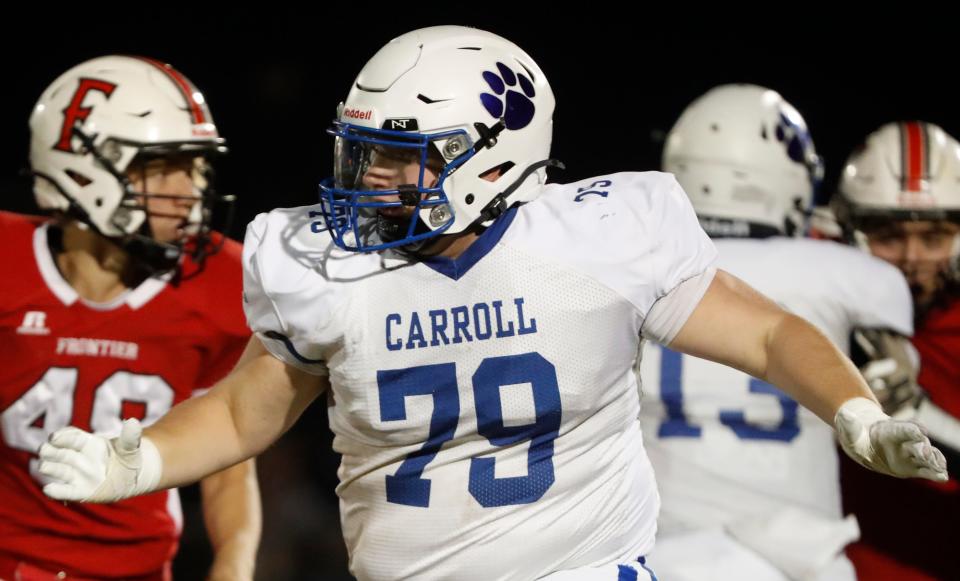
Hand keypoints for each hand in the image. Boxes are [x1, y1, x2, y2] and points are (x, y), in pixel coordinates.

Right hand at [38, 418, 161, 501]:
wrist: (132, 477)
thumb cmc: (128, 457)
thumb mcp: (131, 447)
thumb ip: (130, 437)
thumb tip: (134, 422)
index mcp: (89, 443)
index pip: (73, 437)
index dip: (63, 436)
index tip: (54, 437)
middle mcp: (78, 458)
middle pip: (60, 452)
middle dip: (50, 450)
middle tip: (44, 449)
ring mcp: (77, 475)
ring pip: (58, 469)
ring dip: (49, 467)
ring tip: (44, 466)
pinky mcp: (79, 491)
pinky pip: (66, 491)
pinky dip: (57, 491)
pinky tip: (49, 489)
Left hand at [836, 397, 947, 481]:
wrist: (864, 442)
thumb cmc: (857, 434)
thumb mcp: (850, 431)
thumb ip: (849, 423)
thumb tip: (844, 414)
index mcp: (891, 430)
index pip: (904, 428)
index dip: (911, 429)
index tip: (920, 431)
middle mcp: (905, 441)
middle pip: (918, 443)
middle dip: (923, 447)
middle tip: (925, 454)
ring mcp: (911, 454)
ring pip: (927, 457)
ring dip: (934, 462)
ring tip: (940, 469)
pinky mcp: (914, 467)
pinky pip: (926, 470)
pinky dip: (935, 473)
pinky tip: (942, 476)